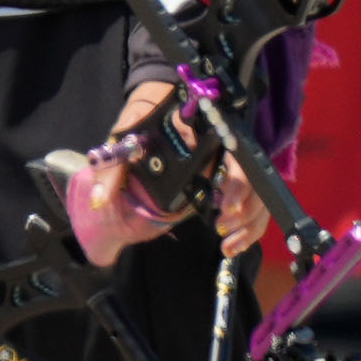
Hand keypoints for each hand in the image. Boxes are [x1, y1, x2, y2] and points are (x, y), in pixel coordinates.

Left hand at [102, 71, 266, 257]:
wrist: (150, 114)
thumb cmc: (141, 122)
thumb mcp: (125, 138)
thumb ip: (113, 167)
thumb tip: (100, 200)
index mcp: (209, 133)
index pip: (238, 156)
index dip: (238, 182)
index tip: (223, 205)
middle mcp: (227, 151)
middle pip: (257, 181)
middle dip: (246, 209)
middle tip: (221, 228)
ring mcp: (232, 169)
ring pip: (260, 197)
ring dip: (250, 224)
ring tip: (227, 243)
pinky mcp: (231, 187)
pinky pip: (253, 209)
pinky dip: (249, 230)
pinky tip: (232, 246)